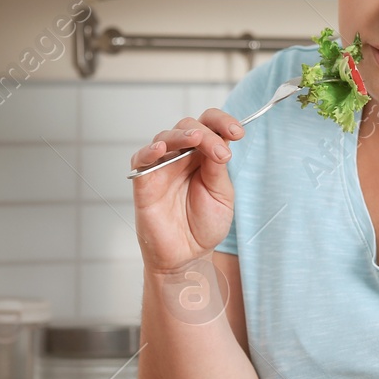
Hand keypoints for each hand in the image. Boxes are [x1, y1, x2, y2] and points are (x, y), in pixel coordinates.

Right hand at [132, 108, 246, 271]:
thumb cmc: (203, 225)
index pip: (210, 126)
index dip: (223, 122)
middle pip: (190, 126)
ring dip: (182, 134)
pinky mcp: (144, 181)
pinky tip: (160, 148)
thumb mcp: (221, 196)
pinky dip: (149, 150)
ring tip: (196, 139)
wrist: (187, 256)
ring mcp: (162, 167)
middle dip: (208, 133)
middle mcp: (182, 157)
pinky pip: (141, 158)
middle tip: (222, 153)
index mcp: (204, 156)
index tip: (238, 132)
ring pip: (166, 136)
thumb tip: (220, 144)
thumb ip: (217, 170)